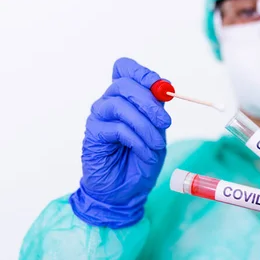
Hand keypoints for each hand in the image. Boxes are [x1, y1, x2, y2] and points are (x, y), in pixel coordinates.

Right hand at [69, 58, 171, 228]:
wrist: (126, 191)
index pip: (125, 68)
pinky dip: (136, 140)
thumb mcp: (157, 132)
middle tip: (165, 122)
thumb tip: (164, 90)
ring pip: (119, 105)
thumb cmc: (141, 161)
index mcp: (125, 98)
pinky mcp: (93, 134)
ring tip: (157, 144)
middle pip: (123, 84)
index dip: (142, 72)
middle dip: (149, 101)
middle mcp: (109, 103)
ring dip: (145, 125)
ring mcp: (99, 117)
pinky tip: (144, 152)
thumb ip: (157, 110)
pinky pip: (117, 128)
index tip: (163, 87)